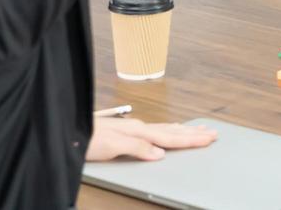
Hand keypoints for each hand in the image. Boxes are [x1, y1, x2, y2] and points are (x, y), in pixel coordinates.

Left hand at [85, 117, 216, 161]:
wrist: (67, 127)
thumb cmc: (87, 138)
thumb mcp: (114, 145)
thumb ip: (139, 148)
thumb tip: (161, 153)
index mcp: (139, 131)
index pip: (171, 137)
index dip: (191, 139)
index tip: (209, 137)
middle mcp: (138, 127)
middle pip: (172, 131)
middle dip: (193, 133)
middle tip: (212, 132)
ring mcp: (133, 128)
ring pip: (165, 128)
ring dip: (183, 129)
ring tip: (197, 128)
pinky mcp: (125, 130)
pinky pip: (155, 129)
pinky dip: (167, 129)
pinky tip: (168, 128)